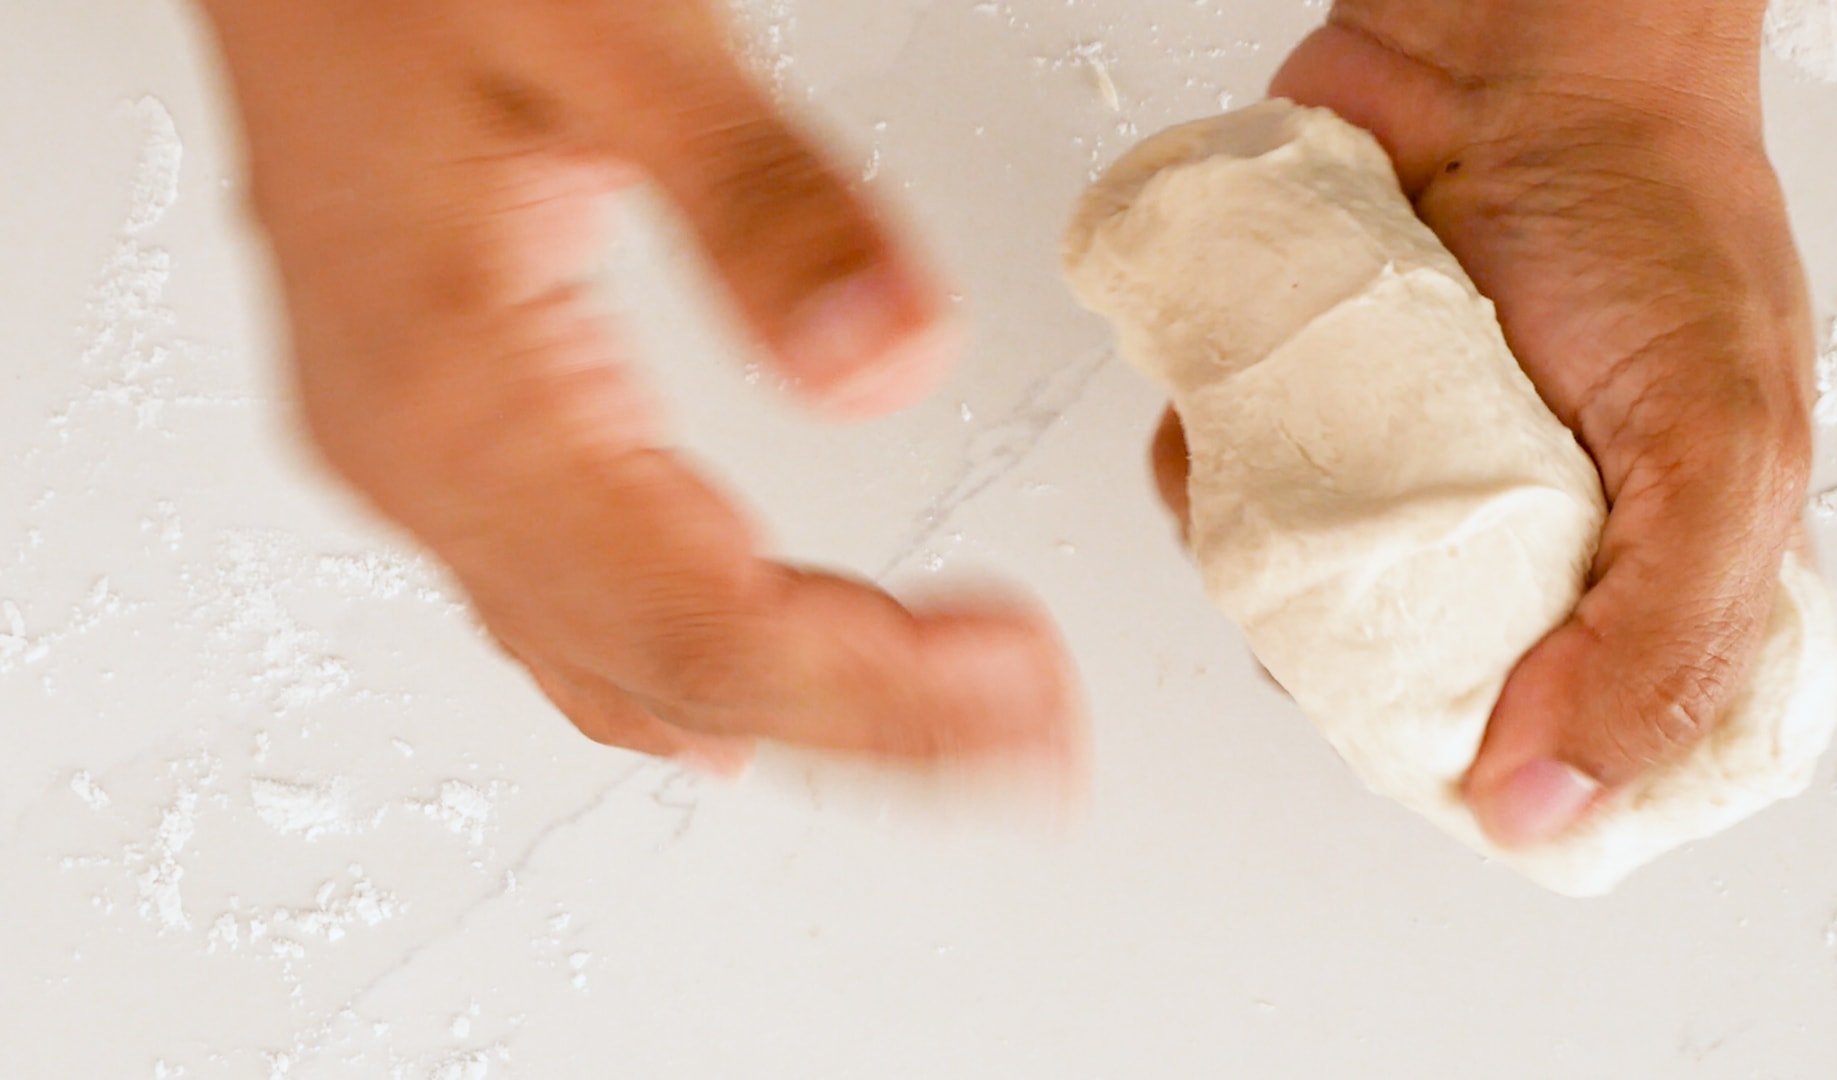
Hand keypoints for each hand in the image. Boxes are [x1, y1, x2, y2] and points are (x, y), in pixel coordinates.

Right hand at [195, 0, 1079, 772]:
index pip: (701, 621)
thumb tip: (887, 368)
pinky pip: (564, 615)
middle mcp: (420, 455)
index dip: (874, 689)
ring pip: (622, 663)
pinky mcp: (433, 427)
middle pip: (674, 670)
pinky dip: (679, 679)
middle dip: (869, 725)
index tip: (1017, 692)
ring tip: (942, 732)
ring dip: (795, 714)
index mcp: (456, 388)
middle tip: (1030, 735)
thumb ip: (757, 199)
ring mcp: (414, 454)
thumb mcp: (604, 30)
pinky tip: (727, 715)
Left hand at [1154, 7, 1812, 845]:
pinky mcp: (1302, 414)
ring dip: (1270, 572)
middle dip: (1361, 667)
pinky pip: (1223, 493)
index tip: (1449, 754)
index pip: (1569, 738)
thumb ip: (1658, 639)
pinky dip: (1204, 480)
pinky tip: (1229, 435)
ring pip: (1301, 602)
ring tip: (1307, 482)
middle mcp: (1510, 536)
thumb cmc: (1643, 214)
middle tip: (1365, 593)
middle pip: (1409, 686)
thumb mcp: (1716, 443)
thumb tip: (1541, 803)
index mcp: (1639, 570)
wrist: (1510, 55)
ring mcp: (1396, 475)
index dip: (1506, 770)